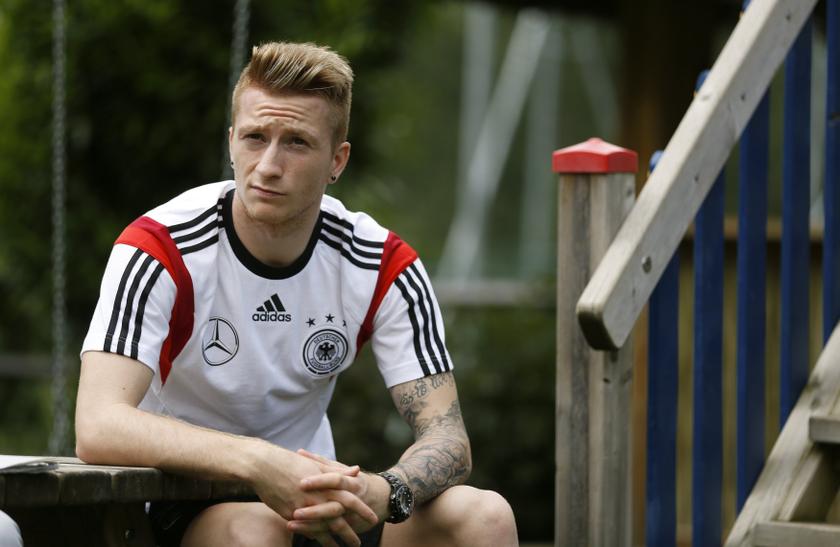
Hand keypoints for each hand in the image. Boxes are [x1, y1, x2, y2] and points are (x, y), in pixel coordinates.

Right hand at [247, 443, 376, 546]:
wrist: (264, 466)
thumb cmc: (291, 463)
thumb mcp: (317, 465)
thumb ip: (337, 471)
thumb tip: (357, 471)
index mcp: (327, 483)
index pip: (350, 499)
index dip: (363, 510)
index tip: (373, 519)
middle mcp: (318, 496)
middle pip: (339, 518)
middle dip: (350, 533)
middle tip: (359, 543)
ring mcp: (304, 506)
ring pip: (323, 528)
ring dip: (334, 540)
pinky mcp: (291, 513)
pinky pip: (306, 529)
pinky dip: (316, 537)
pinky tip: (322, 544)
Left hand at [288, 450, 390, 534]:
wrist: (383, 498)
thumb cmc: (353, 479)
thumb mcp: (341, 469)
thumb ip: (320, 463)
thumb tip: (299, 452)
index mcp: (352, 481)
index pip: (336, 480)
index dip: (320, 481)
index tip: (301, 483)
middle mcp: (354, 499)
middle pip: (335, 506)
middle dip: (315, 511)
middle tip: (295, 512)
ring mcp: (352, 515)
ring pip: (332, 523)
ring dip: (311, 526)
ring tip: (291, 525)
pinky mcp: (350, 527)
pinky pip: (332, 533)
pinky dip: (317, 534)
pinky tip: (301, 532)